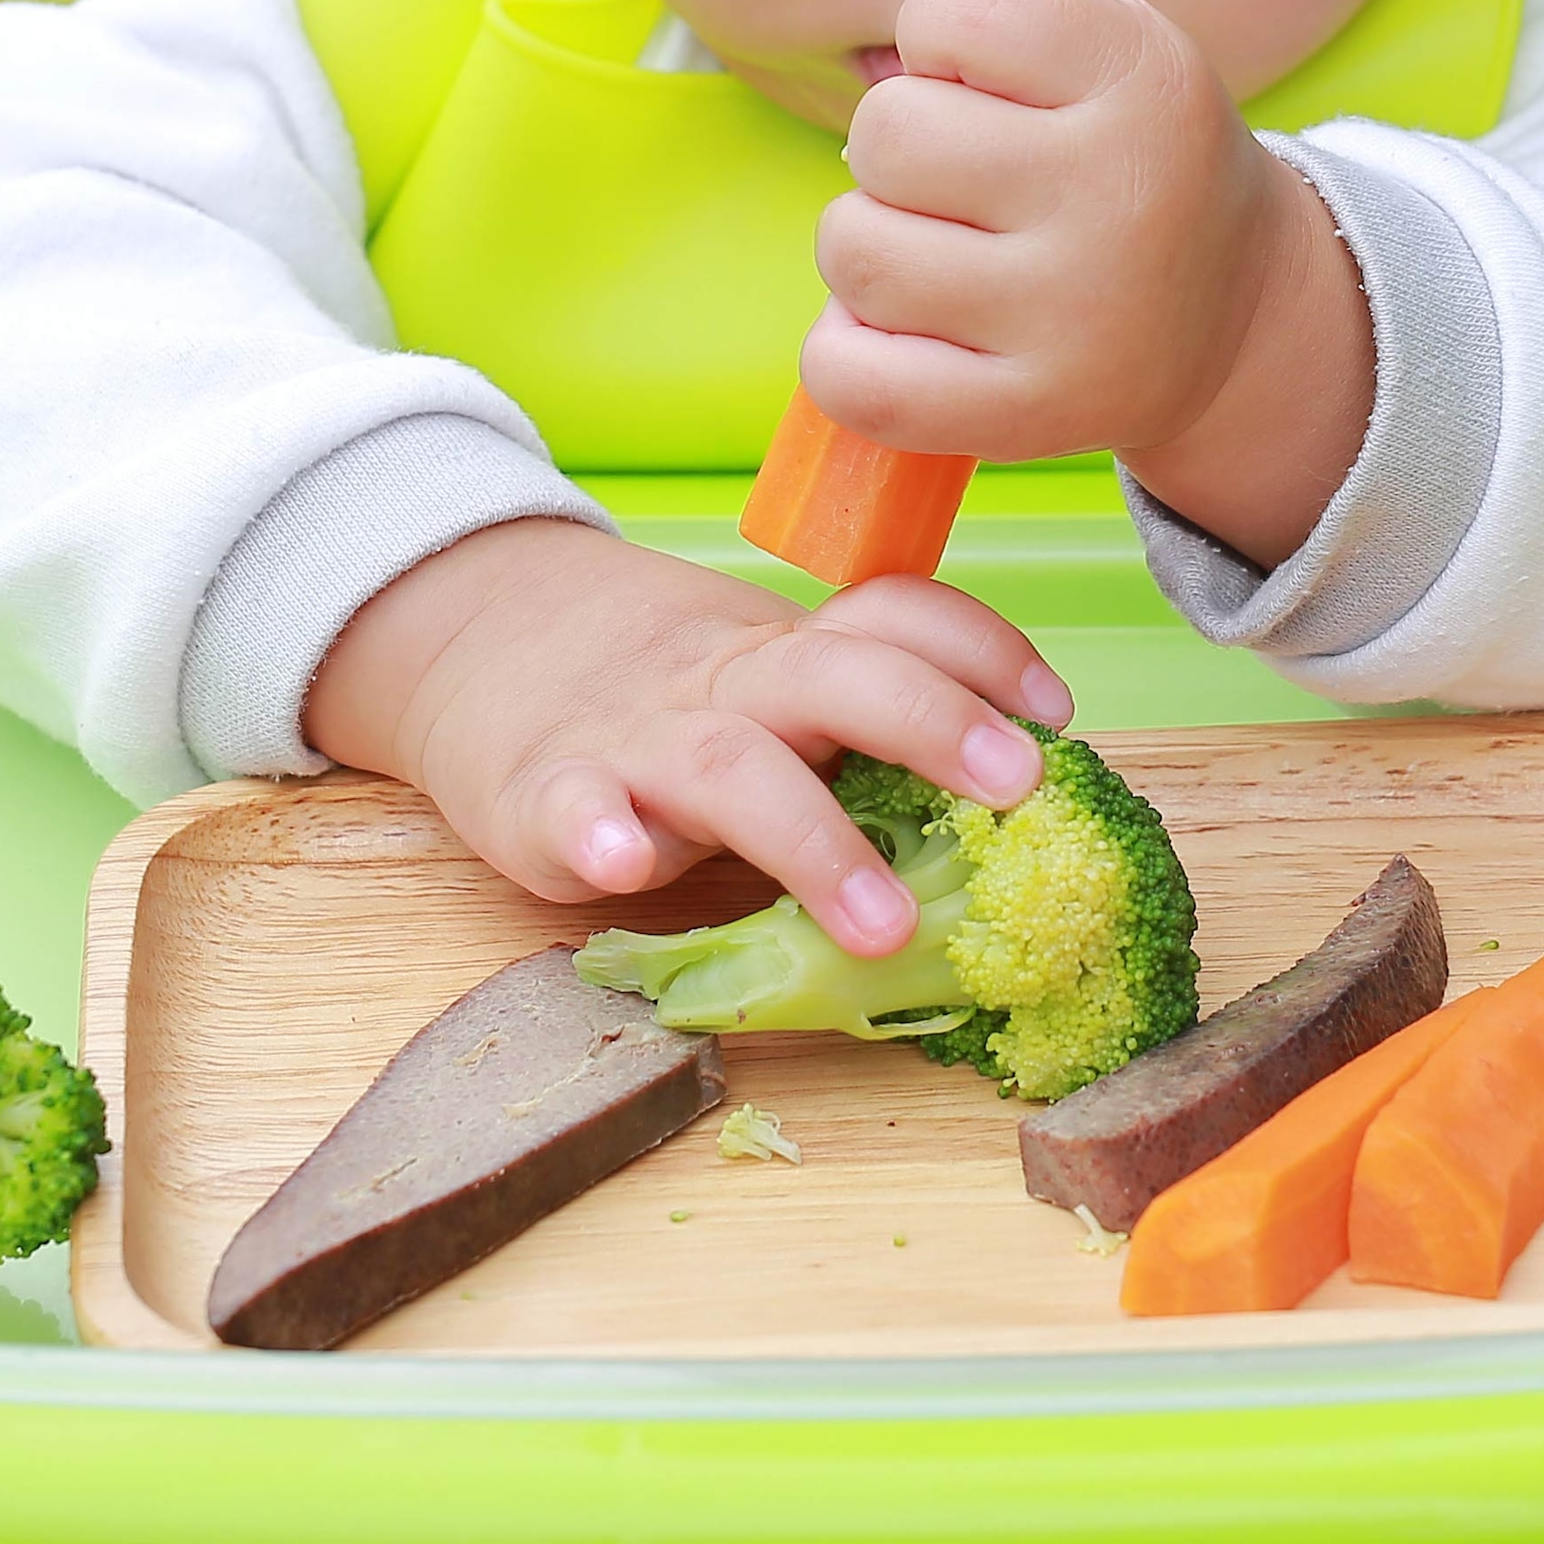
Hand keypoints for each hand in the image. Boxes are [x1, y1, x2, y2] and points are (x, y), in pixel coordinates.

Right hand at [299, 517, 1075, 955]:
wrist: (487, 647)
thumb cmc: (671, 701)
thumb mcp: (770, 689)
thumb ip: (864, 732)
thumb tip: (1020, 811)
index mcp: (792, 657)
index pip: (897, 618)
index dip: (983, 653)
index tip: (1056, 714)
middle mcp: (728, 685)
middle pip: (837, 676)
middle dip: (933, 722)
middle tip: (1017, 789)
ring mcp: (636, 738)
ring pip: (731, 767)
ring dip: (815, 841)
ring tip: (885, 925)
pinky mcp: (545, 793)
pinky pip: (573, 805)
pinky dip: (599, 831)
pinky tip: (624, 864)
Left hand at [803, 0, 1376, 561]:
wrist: (1232, 317)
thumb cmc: (1122, 154)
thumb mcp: (1084, 46)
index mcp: (1140, 71)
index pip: (946, 12)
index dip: (938, 44)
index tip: (992, 82)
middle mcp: (1121, 188)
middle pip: (886, 134)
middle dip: (900, 153)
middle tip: (969, 183)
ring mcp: (1077, 313)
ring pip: (856, 253)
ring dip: (873, 252)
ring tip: (946, 257)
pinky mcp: (1032, 417)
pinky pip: (851, 377)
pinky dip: (850, 358)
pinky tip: (910, 339)